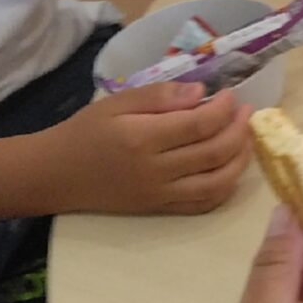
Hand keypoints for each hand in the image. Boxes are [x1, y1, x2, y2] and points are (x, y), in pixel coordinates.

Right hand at [47, 84, 251, 216]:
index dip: (224, 108)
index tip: (230, 94)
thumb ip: (160, 96)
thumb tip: (202, 92)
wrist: (55, 175)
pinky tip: (231, 168)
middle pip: (214, 153)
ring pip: (216, 184)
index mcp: (143, 139)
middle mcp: (155, 171)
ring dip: (240, 160)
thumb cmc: (85, 132)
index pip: (199, 124)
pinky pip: (202, 205)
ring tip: (246, 138)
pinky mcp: (159, 210)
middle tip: (246, 111)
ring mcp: (159, 195)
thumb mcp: (118, 102)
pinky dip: (225, 188)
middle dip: (239, 130)